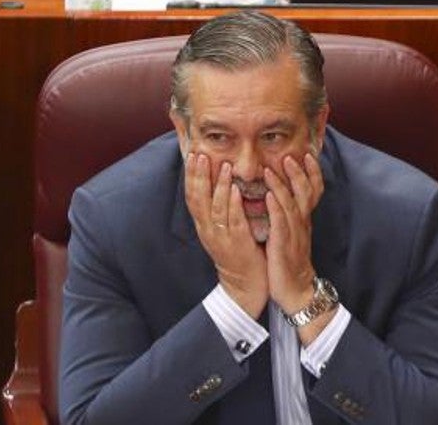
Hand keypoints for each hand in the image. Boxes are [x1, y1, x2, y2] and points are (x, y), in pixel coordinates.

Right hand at [182, 152, 267, 317]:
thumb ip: (222, 209)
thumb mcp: (224, 229)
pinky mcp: (237, 244)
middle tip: (199, 153)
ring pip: (215, 207)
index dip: (191, 175)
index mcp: (204, 225)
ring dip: (218, 185)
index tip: (192, 154)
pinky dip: (234, 204)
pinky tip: (236, 190)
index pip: (192, 196)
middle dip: (198, 175)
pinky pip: (234, 221)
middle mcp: (208, 230)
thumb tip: (221, 184)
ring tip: (222, 165)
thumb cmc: (238, 252)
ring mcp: (221, 237)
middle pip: (197, 198)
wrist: (246, 284)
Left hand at [263, 153, 324, 312]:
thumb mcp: (294, 235)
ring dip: (282, 184)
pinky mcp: (283, 244)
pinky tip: (269, 195)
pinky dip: (275, 207)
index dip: (312, 172)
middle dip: (298, 172)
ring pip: (291, 204)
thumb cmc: (291, 262)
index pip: (313, 190)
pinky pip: (280, 223)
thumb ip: (289, 216)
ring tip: (273, 168)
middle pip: (305, 192)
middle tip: (292, 153)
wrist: (296, 290)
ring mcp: (294, 233)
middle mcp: (302, 223)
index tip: (307, 154)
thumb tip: (281, 197)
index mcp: (304, 219)